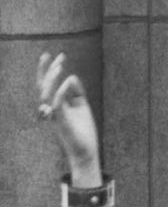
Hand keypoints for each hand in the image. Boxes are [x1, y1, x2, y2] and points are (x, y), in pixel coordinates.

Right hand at [36, 52, 100, 173]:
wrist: (86, 151)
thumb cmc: (83, 130)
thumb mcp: (82, 107)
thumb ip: (77, 92)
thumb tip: (72, 77)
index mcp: (56, 104)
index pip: (48, 84)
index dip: (50, 69)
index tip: (58, 55)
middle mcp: (51, 108)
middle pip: (43, 86)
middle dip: (49, 70)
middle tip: (59, 56)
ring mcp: (55, 115)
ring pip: (46, 94)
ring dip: (52, 79)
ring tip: (60, 66)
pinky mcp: (62, 122)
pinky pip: (57, 105)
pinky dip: (61, 92)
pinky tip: (68, 80)